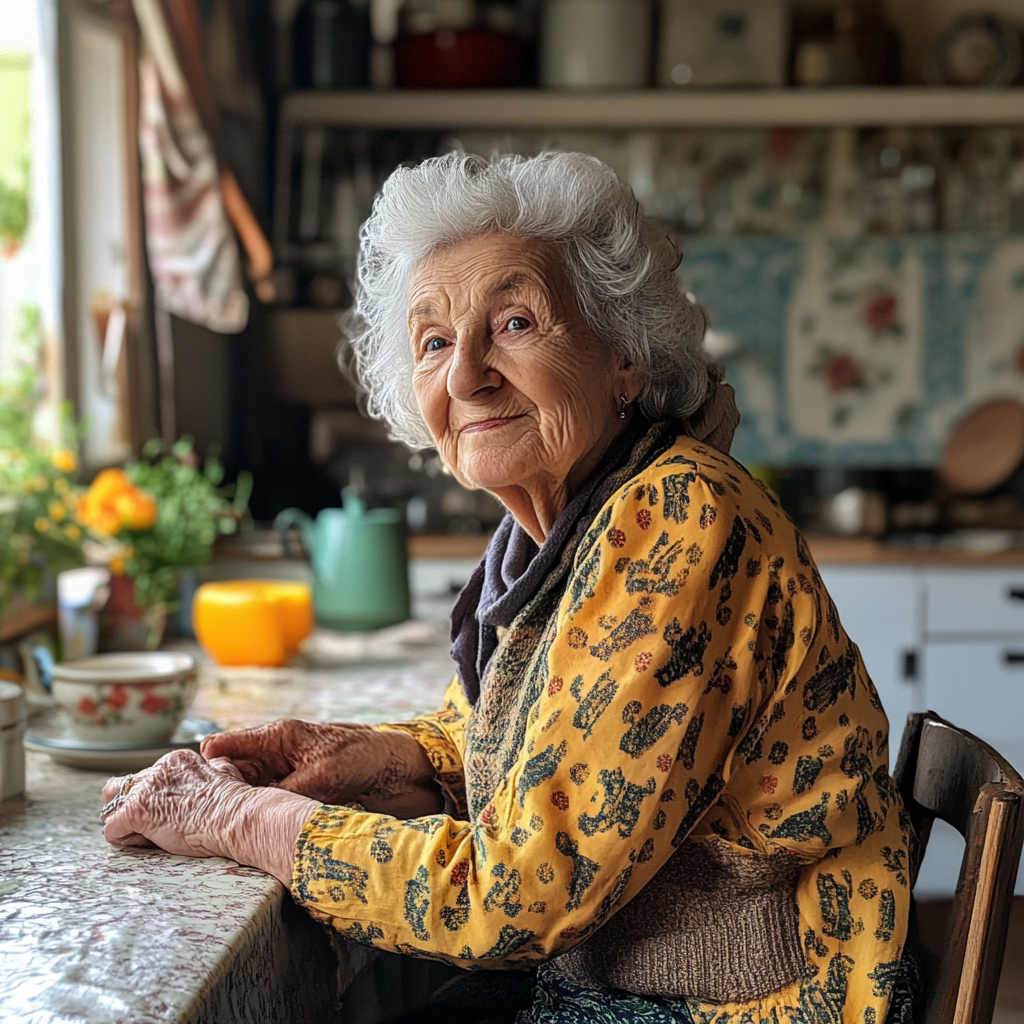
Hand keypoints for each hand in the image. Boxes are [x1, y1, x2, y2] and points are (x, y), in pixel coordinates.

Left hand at [101, 749, 317, 884]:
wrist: (236, 817)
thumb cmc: (236, 803)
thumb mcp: (225, 773)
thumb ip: (212, 768)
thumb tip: (215, 767)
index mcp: (176, 760)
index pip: (149, 777)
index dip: (157, 800)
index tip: (174, 813)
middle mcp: (157, 769)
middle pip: (125, 788)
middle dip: (135, 809)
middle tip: (155, 826)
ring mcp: (145, 790)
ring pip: (112, 806)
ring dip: (126, 823)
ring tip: (151, 835)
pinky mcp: (136, 812)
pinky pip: (111, 830)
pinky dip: (125, 840)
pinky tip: (150, 842)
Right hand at [200, 719, 442, 817]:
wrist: (397, 766)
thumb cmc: (363, 755)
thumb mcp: (322, 774)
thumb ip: (287, 792)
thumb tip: (254, 813)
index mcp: (277, 736)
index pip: (224, 747)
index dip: (202, 767)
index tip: (187, 789)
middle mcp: (274, 753)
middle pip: (229, 773)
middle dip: (213, 793)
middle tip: (192, 818)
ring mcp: (282, 773)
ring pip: (244, 791)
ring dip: (234, 807)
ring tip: (212, 829)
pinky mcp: (293, 791)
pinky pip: (264, 803)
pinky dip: (255, 815)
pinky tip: (245, 833)